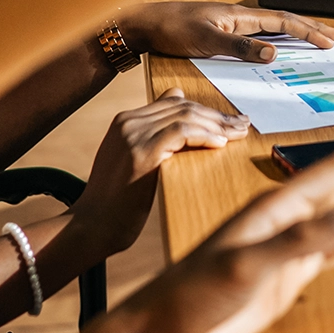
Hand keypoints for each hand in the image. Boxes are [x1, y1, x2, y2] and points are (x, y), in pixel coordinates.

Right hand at [69, 90, 249, 255]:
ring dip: (217, 125)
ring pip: (185, 116)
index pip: (175, 104)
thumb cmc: (116, 204)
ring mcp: (132, 134)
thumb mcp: (133, 164)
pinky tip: (220, 144)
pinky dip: (204, 135)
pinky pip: (180, 133)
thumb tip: (179, 119)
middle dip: (218, 116)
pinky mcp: (140, 152)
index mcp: (126, 120)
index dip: (207, 110)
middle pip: (184, 107)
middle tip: (243, 124)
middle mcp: (128, 121)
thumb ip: (153, 140)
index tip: (231, 121)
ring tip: (238, 134)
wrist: (90, 228)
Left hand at [120, 1, 333, 61]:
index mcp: (240, 15)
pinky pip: (260, 31)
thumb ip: (240, 48)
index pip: (283, 22)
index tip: (331, 42)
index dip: (309, 32)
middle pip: (285, 20)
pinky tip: (280, 44)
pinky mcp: (223, 29)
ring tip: (318, 37)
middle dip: (313, 28)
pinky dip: (278, 36)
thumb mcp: (205, 41)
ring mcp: (232, 21)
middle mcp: (240, 16)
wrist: (144, 24)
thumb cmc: (171, 30)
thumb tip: (275, 54)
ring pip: (274, 25)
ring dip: (298, 31)